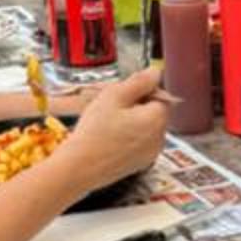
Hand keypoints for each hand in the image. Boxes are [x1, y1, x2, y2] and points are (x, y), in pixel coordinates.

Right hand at [62, 64, 168, 186]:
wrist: (80, 167)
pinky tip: (109, 140)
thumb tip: (155, 72)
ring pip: (145, 128)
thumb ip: (138, 82)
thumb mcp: (114, 96)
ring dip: (131, 123)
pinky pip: (139, 143)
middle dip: (135, 107)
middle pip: (153, 113)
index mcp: (157, 119)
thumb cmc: (95, 132)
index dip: (140, 92)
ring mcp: (151, 153)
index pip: (159, 96)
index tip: (121, 95)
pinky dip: (127, 138)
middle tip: (111, 109)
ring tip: (107, 125)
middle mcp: (160, 138)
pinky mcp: (140, 164)